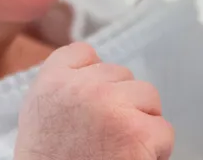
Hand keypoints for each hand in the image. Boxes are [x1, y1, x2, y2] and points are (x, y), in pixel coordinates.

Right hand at [15, 42, 173, 159]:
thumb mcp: (40, 115)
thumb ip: (63, 88)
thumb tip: (91, 73)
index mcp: (51, 83)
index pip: (81, 53)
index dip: (93, 74)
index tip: (93, 96)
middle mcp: (82, 88)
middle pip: (121, 75)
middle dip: (120, 101)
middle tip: (103, 134)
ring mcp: (112, 106)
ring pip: (147, 97)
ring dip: (140, 121)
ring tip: (118, 148)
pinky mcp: (137, 132)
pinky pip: (163, 130)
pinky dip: (156, 149)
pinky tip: (133, 159)